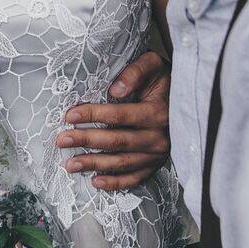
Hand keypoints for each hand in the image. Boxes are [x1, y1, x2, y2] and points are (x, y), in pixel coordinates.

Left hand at [58, 51, 169, 189]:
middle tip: (62, 140)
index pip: (119, 115)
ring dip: (95, 164)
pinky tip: (96, 181)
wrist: (186, 98)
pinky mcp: (156, 164)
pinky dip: (116, 183)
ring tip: (70, 164)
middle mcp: (159, 136)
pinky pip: (136, 178)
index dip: (93, 115)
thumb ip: (136, 72)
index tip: (70, 115)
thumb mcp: (153, 64)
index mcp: (158, 111)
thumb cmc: (163, 79)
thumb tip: (116, 89)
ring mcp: (158, 153)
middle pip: (117, 141)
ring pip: (123, 162)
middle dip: (86, 141)